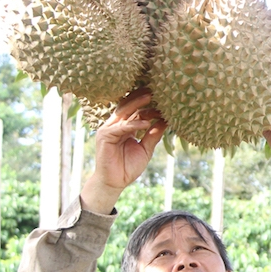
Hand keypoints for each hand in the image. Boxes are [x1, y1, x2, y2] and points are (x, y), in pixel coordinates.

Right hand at [81, 89, 165, 213]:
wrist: (115, 183)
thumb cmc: (128, 167)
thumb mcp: (146, 149)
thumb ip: (153, 134)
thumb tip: (166, 121)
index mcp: (124, 127)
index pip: (136, 111)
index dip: (149, 106)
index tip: (164, 101)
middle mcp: (115, 125)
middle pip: (129, 106)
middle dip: (141, 97)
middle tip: (155, 89)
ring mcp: (109, 129)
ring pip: (124, 112)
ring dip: (137, 104)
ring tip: (150, 97)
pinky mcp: (105, 136)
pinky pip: (121, 127)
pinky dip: (133, 124)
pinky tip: (145, 123)